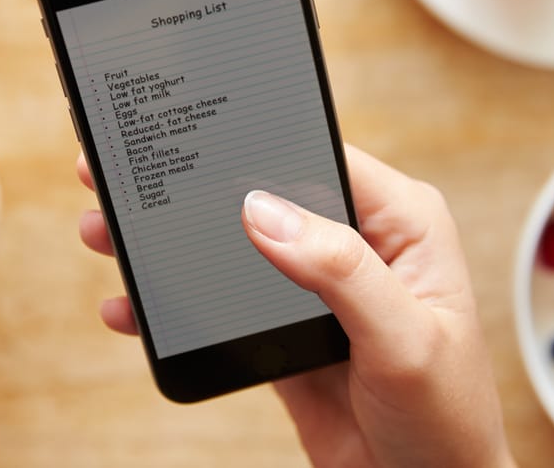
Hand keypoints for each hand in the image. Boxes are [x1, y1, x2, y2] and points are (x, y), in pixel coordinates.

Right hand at [78, 144, 515, 467]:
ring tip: (107, 233)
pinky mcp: (282, 325)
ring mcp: (314, 284)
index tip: (189, 137)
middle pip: (263, 195)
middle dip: (192, 188)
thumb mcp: (404, 339)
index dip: (254, 144)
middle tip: (127, 179)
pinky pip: (221, 300)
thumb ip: (340, 269)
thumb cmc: (445, 417)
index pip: (320, 158)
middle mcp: (355, 242)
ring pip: (232, 243)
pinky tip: (131, 305)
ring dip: (173, 241)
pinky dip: (177, 300)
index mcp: (400, 222)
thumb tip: (263, 210)